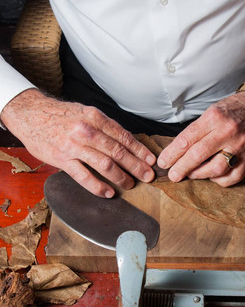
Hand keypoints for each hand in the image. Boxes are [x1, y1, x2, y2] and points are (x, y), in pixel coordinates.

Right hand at [2, 89, 155, 196]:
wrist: (31, 114)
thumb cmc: (61, 115)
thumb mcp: (86, 113)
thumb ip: (105, 127)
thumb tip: (126, 141)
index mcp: (95, 118)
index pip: (123, 136)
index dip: (139, 150)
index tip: (150, 160)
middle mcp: (87, 131)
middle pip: (118, 151)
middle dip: (136, 166)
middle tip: (147, 176)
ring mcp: (74, 146)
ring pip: (105, 164)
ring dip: (121, 177)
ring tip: (130, 184)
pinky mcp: (63, 159)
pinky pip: (84, 176)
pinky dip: (98, 186)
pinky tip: (109, 193)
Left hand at [157, 91, 244, 186]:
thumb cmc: (231, 110)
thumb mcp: (211, 112)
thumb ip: (196, 131)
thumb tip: (176, 152)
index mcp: (214, 117)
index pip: (188, 138)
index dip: (172, 153)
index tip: (163, 162)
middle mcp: (227, 132)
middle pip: (199, 154)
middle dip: (182, 167)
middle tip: (173, 175)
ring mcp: (240, 146)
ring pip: (216, 169)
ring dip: (199, 175)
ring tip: (191, 174)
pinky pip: (233, 177)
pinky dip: (219, 180)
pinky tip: (212, 176)